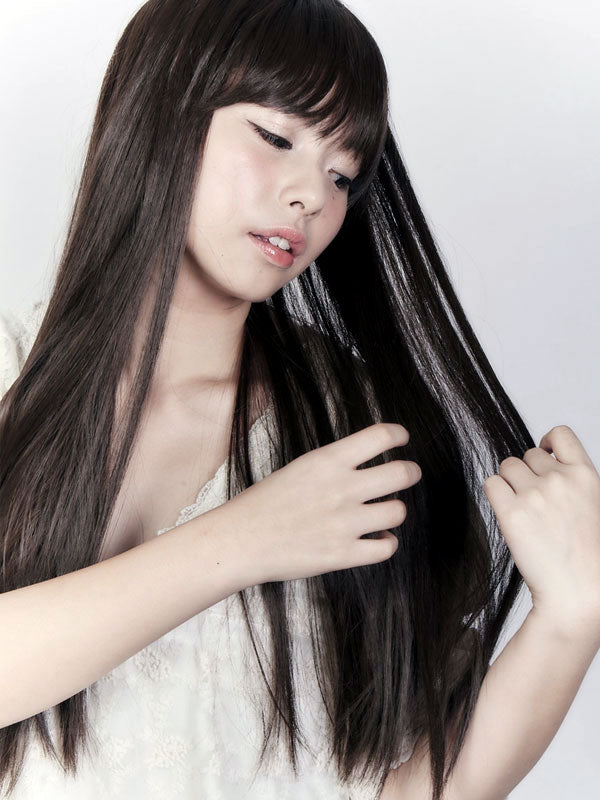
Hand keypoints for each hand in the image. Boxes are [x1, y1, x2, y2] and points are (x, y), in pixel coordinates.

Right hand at [212, 423, 421, 584]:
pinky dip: (387, 542)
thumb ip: (334, 464)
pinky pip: (387, 548)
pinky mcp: (343, 554)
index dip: (399, 435)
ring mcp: (345, 523)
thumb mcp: (300, 468)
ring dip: (394, 510)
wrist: (241, 540)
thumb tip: (366, 463)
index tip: (402, 439)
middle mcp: (342, 488)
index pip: (381, 436)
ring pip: (398, 511)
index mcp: (328, 461)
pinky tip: (377, 538)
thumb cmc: (265, 503)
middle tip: (407, 474)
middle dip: (410, 472)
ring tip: (383, 512)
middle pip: (401, 473)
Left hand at [483, 425, 599, 632]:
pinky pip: (491, 484)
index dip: (547, 441)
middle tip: (534, 503)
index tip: (543, 454)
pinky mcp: (512, 513)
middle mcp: (560, 480)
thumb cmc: (589, 557)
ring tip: (523, 510)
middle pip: (526, 455)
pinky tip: (508, 513)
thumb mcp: (594, 507)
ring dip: (509, 483)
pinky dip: (495, 495)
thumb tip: (547, 462)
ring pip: (507, 467)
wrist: (580, 593)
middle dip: (527, 473)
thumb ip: (574, 483)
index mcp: (587, 476)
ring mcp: (535, 495)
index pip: (561, 434)